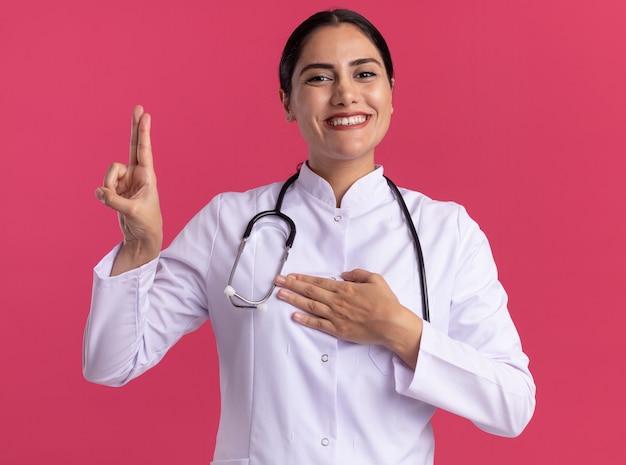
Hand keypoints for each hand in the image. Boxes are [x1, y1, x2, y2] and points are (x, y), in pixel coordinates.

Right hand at [96, 105, 162, 273]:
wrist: (142, 236)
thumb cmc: (146, 223)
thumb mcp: (132, 212)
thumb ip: (115, 200)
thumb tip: (99, 191)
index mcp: (147, 177)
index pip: (144, 150)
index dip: (143, 133)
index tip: (146, 115)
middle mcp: (137, 175)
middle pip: (133, 146)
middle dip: (134, 127)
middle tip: (139, 106)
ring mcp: (125, 180)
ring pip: (109, 173)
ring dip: (109, 186)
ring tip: (117, 201)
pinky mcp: (115, 188)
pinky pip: (103, 186)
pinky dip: (104, 195)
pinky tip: (110, 202)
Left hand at [275, 269, 422, 367]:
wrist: (391, 323)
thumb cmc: (386, 302)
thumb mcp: (375, 279)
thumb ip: (358, 274)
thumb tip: (344, 274)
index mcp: (345, 289)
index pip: (319, 282)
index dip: (303, 278)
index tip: (290, 275)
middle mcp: (337, 301)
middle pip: (310, 291)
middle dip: (292, 285)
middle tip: (277, 281)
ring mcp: (336, 316)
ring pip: (310, 306)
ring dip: (294, 299)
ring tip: (280, 295)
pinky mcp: (338, 330)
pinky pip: (318, 324)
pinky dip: (305, 320)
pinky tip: (294, 316)